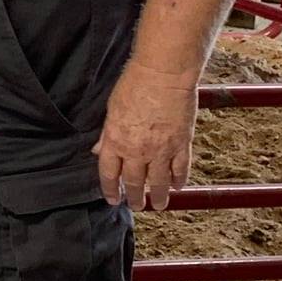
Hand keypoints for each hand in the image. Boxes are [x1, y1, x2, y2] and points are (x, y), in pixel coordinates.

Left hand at [93, 63, 199, 210]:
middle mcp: (137, 151)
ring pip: (159, 182)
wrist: (164, 74)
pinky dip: (179, 181)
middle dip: (134, 197)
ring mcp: (161, 150)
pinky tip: (177, 187)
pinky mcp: (182, 144)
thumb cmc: (134, 84)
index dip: (110, 189)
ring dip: (158, 197)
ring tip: (158, 205)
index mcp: (116, 141)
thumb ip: (107, 133)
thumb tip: (99, 150)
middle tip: (136, 205)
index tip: (112, 199)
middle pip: (134, 182)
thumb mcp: (112, 109)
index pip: (109, 173)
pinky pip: (180, 169)